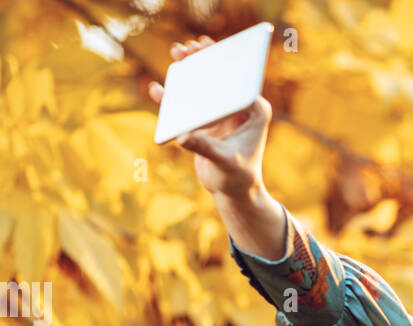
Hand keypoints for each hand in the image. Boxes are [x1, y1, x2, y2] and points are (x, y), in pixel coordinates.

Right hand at [146, 35, 272, 198]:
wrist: (233, 191)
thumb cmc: (237, 178)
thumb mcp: (223, 162)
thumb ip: (204, 148)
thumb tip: (183, 137)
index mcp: (254, 110)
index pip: (239, 78)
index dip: (223, 60)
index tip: (208, 48)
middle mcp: (239, 107)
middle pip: (220, 76)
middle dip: (203, 59)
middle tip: (187, 47)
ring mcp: (222, 112)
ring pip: (205, 85)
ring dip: (190, 70)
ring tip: (176, 54)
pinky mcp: (207, 121)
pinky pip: (190, 103)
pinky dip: (174, 96)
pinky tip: (158, 90)